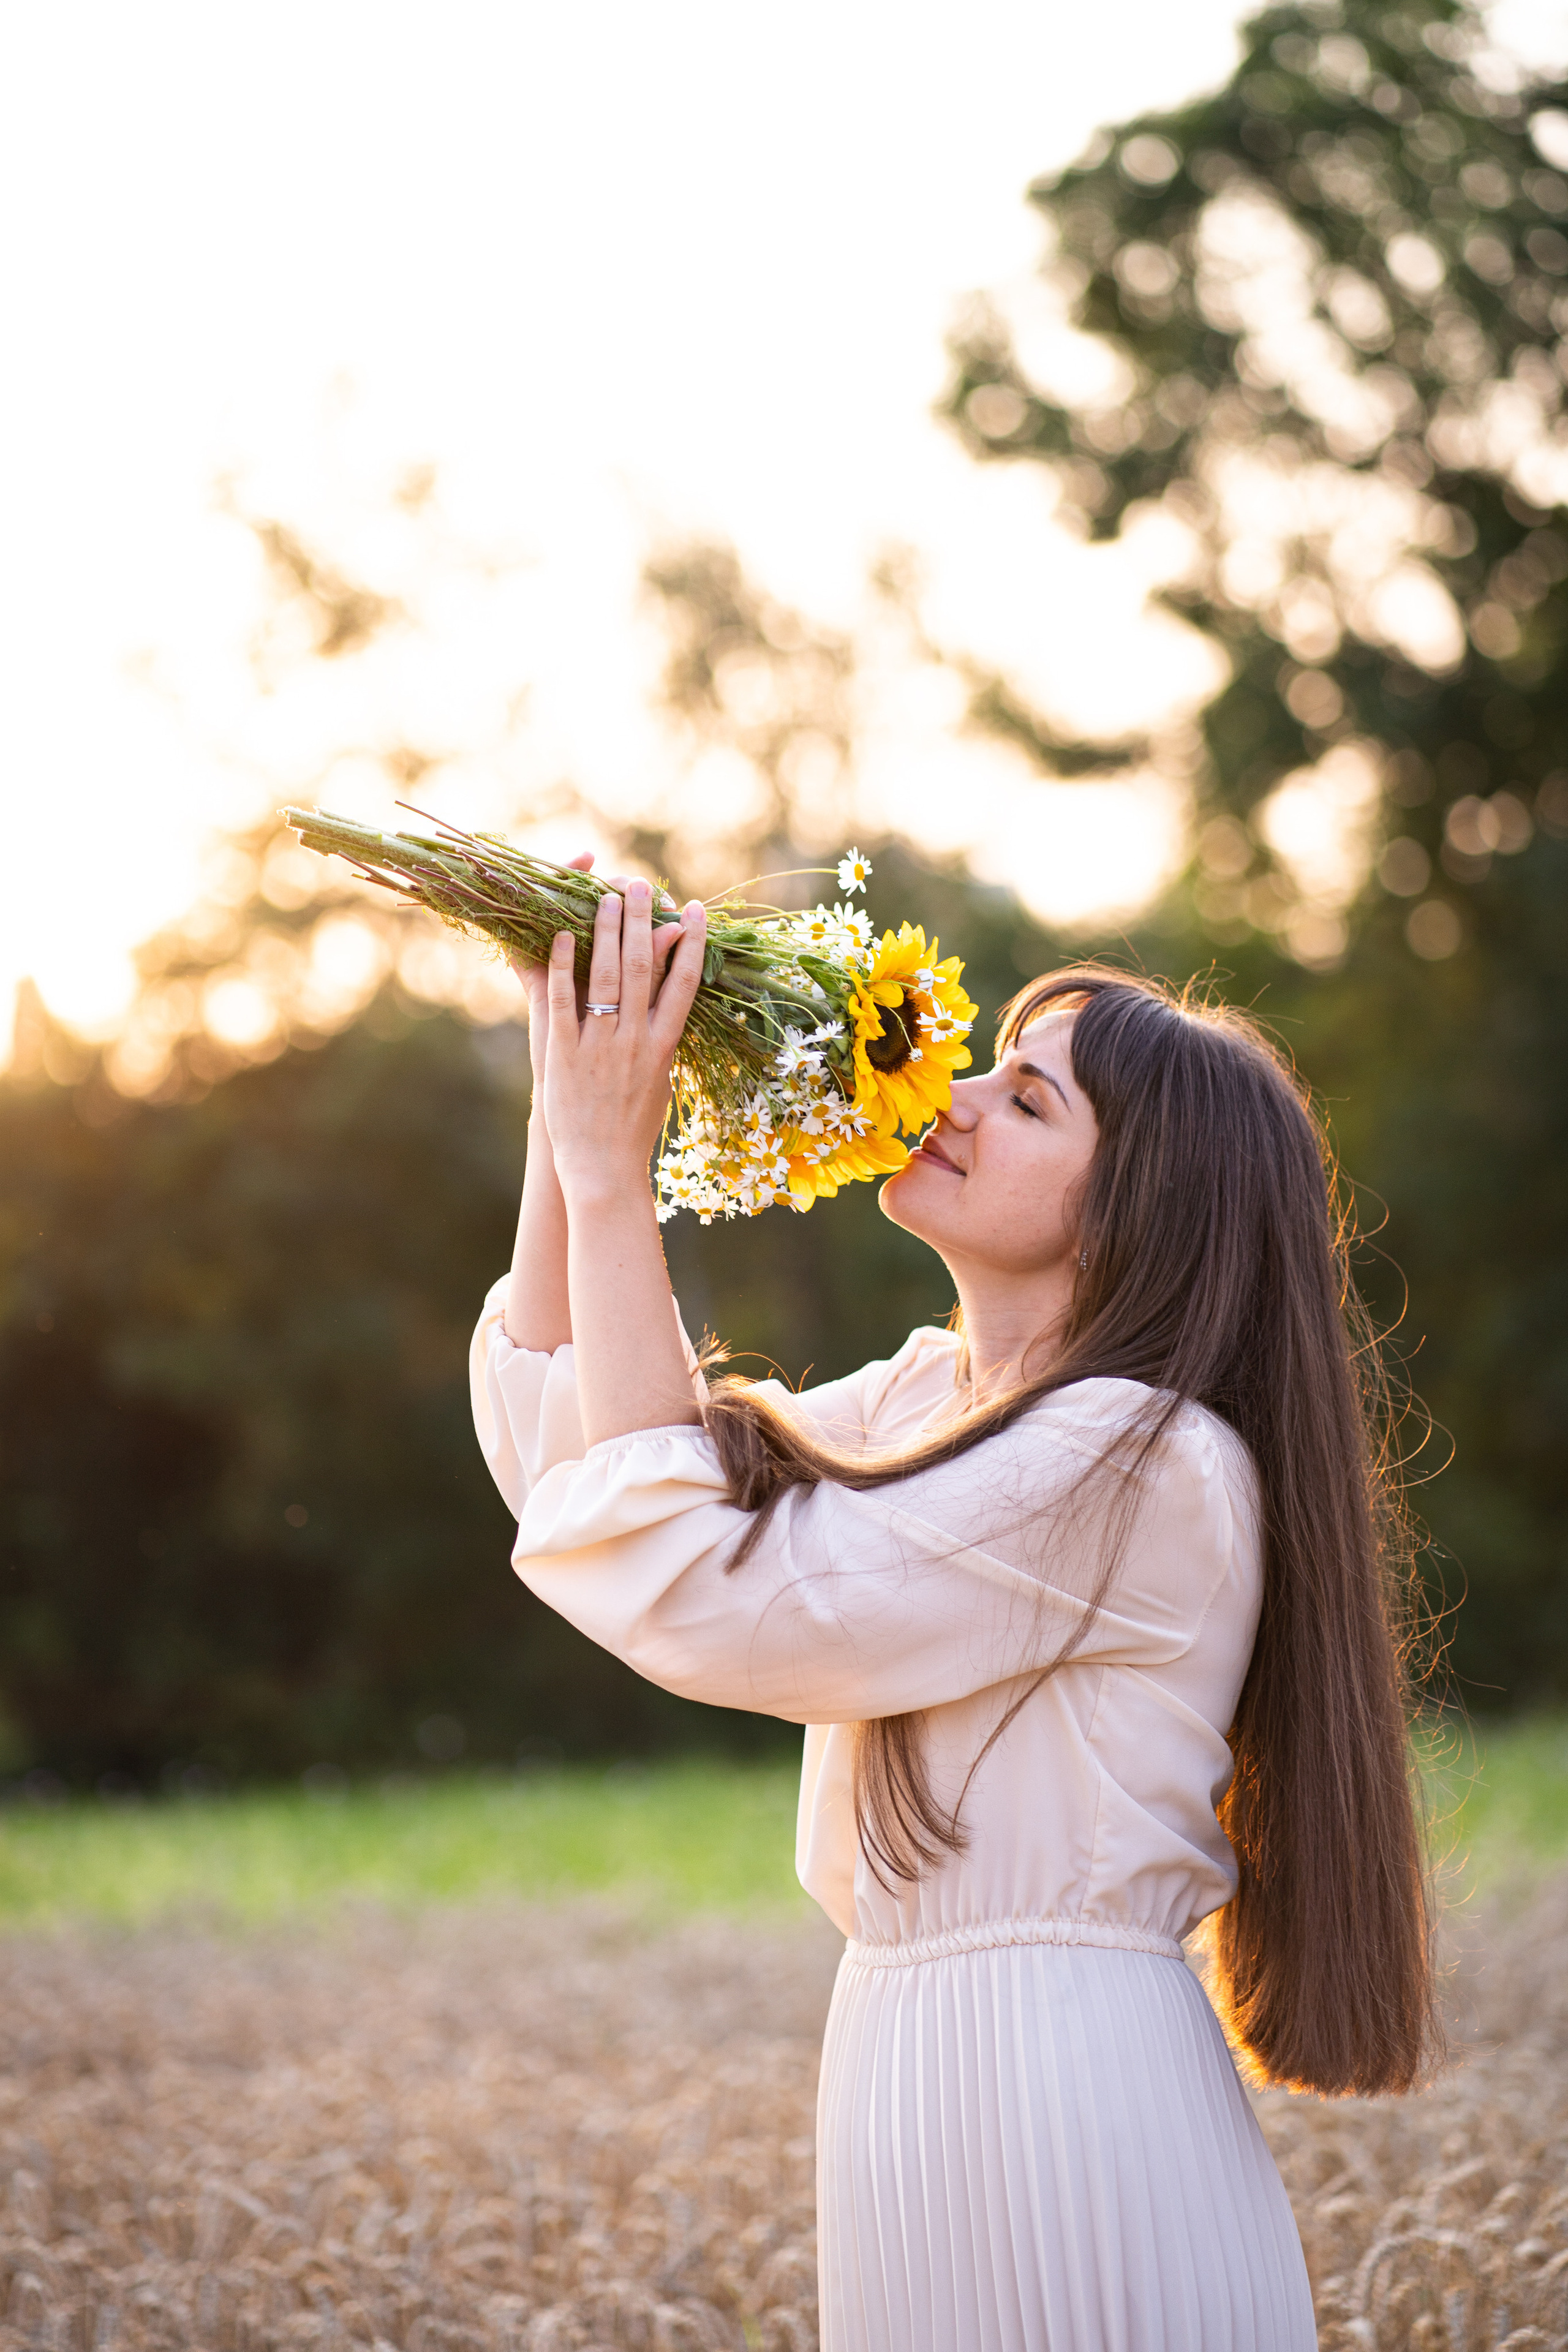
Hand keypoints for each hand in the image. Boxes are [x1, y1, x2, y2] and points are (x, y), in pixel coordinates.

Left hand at [542, 878, 706, 1200]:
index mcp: (664, 1045)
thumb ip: (662, 1038)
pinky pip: (564, 1001)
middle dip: (642, 920)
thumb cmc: (635, 1127)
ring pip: (607, 976)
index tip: (693, 909)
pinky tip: (561, 935)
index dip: (692, 941)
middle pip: (644, 967)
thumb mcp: (660, 1079)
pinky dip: (563, 965)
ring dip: (606, 930)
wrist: (603, 1168)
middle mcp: (636, 1040)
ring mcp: (600, 1045)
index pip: (685, 982)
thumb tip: (671, 1005)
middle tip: (641, 883)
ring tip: (605, 896)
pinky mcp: (564, 1054)